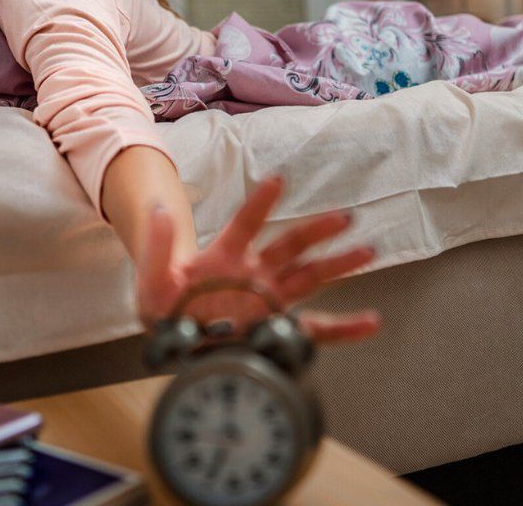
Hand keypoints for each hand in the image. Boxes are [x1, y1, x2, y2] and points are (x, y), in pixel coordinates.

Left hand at [136, 174, 380, 343]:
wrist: (171, 341)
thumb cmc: (164, 307)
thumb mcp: (152, 279)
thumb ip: (156, 246)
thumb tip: (157, 210)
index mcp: (225, 257)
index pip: (246, 224)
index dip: (260, 203)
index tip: (278, 180)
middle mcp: (254, 273)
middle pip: (290, 246)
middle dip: (316, 231)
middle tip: (344, 217)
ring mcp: (268, 300)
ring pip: (309, 277)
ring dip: (339, 265)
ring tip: (367, 251)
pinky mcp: (275, 328)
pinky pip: (315, 330)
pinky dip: (344, 328)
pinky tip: (370, 321)